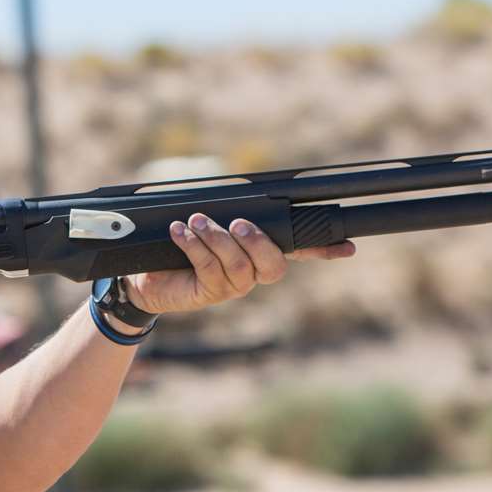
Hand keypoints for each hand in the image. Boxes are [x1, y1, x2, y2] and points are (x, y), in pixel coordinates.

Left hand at [125, 215, 354, 315]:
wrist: (142, 273)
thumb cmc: (177, 243)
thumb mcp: (204, 219)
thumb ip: (226, 209)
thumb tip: (236, 197)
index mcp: (257, 251)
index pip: (299, 250)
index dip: (324, 250)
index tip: (349, 246)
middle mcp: (251, 272)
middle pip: (274, 266)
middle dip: (257, 241)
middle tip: (236, 223)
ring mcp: (232, 286)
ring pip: (239, 265)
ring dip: (217, 238)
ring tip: (194, 222)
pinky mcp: (208, 293)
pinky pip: (209, 269)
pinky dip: (194, 246)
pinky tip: (179, 232)